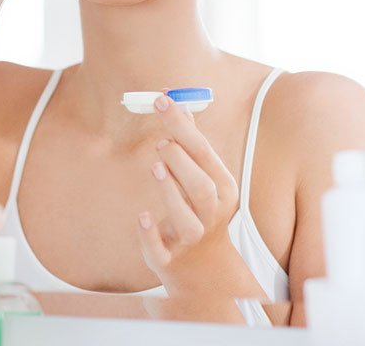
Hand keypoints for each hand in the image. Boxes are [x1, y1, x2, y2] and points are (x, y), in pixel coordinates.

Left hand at [136, 94, 245, 300]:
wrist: (201, 265)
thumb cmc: (198, 207)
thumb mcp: (201, 174)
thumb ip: (189, 141)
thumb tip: (179, 102)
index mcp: (222, 187)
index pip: (204, 152)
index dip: (182, 125)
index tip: (161, 100)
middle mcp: (210, 213)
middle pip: (202, 187)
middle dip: (181, 162)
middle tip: (160, 141)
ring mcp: (191, 238)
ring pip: (186, 218)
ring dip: (170, 191)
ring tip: (154, 166)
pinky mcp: (168, 258)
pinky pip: (161, 250)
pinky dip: (150, 234)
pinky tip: (142, 216)